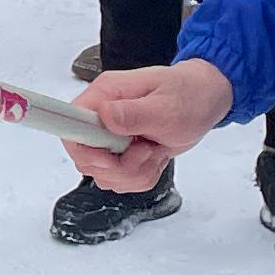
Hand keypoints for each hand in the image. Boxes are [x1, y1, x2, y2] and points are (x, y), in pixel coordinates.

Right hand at [73, 59, 233, 190]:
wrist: (204, 100)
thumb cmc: (188, 95)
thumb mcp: (166, 107)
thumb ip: (134, 113)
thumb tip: (105, 115)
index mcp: (106, 95)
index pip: (69, 125)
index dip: (84, 149)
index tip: (111, 156)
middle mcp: (103, 116)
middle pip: (86, 159)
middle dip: (118, 167)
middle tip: (144, 151)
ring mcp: (111, 136)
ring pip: (104, 175)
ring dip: (134, 173)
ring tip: (154, 151)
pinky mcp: (121, 153)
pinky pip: (121, 180)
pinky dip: (141, 176)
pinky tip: (155, 157)